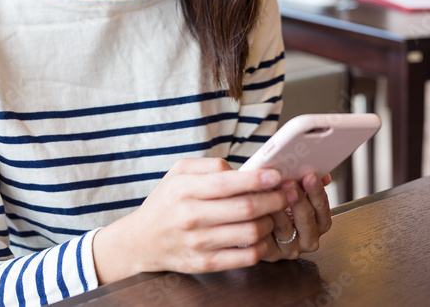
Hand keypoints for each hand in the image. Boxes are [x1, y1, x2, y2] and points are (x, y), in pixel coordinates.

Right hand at [92, 158, 288, 282]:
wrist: (142, 240)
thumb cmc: (166, 201)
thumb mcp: (179, 172)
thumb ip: (210, 165)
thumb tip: (242, 170)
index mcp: (185, 189)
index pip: (229, 183)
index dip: (258, 179)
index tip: (277, 175)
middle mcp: (190, 216)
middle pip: (246, 209)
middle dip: (274, 200)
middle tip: (287, 193)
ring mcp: (198, 243)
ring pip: (250, 233)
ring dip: (270, 222)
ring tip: (273, 214)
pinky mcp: (205, 264)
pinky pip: (245, 258)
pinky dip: (261, 246)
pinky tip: (262, 235)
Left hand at [263, 172, 332, 260]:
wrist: (254, 224)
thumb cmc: (278, 204)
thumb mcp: (294, 191)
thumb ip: (307, 183)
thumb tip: (322, 174)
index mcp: (318, 223)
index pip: (322, 208)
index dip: (317, 191)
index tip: (310, 176)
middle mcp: (308, 238)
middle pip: (307, 219)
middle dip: (298, 198)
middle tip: (289, 182)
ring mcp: (290, 248)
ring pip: (286, 229)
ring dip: (277, 208)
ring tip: (269, 191)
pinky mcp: (271, 254)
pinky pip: (267, 241)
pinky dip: (262, 223)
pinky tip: (258, 210)